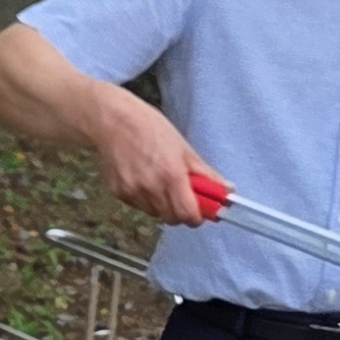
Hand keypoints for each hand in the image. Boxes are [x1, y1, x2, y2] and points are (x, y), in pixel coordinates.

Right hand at [98, 95, 221, 223]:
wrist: (112, 120)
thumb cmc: (149, 127)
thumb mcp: (183, 147)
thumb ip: (205, 174)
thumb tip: (227, 190)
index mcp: (171, 176)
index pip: (188, 215)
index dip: (197, 216)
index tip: (201, 210)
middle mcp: (151, 188)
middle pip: (172, 219)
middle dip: (181, 212)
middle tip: (182, 194)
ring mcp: (132, 193)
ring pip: (155, 214)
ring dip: (162, 205)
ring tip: (159, 180)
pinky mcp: (118, 193)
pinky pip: (139, 206)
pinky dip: (146, 198)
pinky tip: (143, 178)